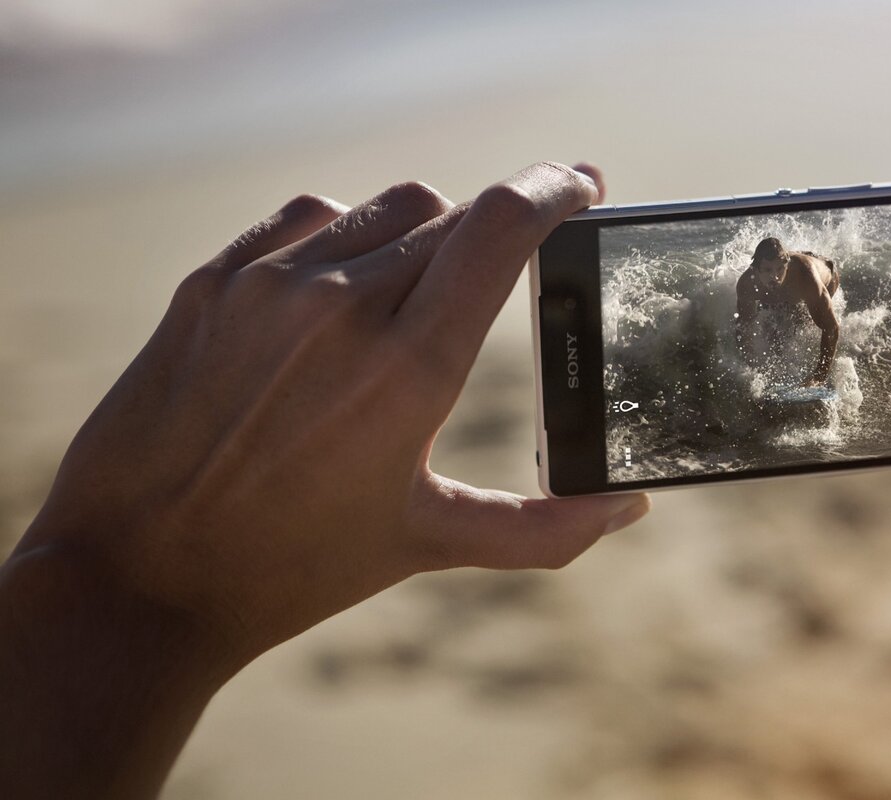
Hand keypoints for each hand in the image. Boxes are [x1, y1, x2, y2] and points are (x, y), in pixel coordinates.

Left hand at [1, 161, 649, 797]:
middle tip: (497, 281)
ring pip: (387, 209)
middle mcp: (344, 307)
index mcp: (411, 367)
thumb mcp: (430, 543)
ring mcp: (272, 286)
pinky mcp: (216, 280)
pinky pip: (309, 217)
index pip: (503, 226)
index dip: (557, 188)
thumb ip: (544, 529)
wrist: (140, 573)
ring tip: (412, 297)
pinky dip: (345, 239)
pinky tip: (337, 291)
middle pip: (454, 215)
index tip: (584, 186)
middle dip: (493, 239)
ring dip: (423, 237)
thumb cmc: (294, 564)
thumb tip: (627, 509)